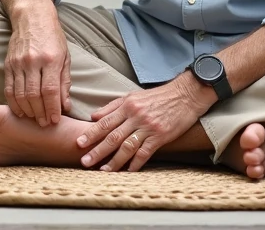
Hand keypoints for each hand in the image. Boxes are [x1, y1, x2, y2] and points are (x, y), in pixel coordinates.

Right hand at [4, 9, 72, 125]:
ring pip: (20, 94)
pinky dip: (14, 103)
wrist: (31, 17)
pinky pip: (9, 88)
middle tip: (45, 124)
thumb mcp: (65, 56)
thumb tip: (65, 105)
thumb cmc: (52, 36)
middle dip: (40, 113)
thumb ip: (64, 82)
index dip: (52, 108)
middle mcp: (33, 61)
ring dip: (27, 111)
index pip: (50, 90)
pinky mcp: (8, 64)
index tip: (55, 120)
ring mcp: (18, 63)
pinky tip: (20, 111)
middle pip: (34, 95)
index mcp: (51, 59)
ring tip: (34, 119)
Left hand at [76, 76, 211, 171]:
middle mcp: (136, 117)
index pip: (105, 122)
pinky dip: (136, 163)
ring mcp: (148, 127)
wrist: (185, 95)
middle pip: (113, 136)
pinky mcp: (161, 136)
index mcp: (127, 106)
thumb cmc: (158, 96)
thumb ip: (112, 107)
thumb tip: (93, 116)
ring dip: (114, 161)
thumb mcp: (133, 96)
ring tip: (103, 170)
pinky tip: (128, 171)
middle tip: (84, 161)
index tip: (79, 143)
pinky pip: (145, 152)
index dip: (91, 133)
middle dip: (97, 150)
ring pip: (127, 147)